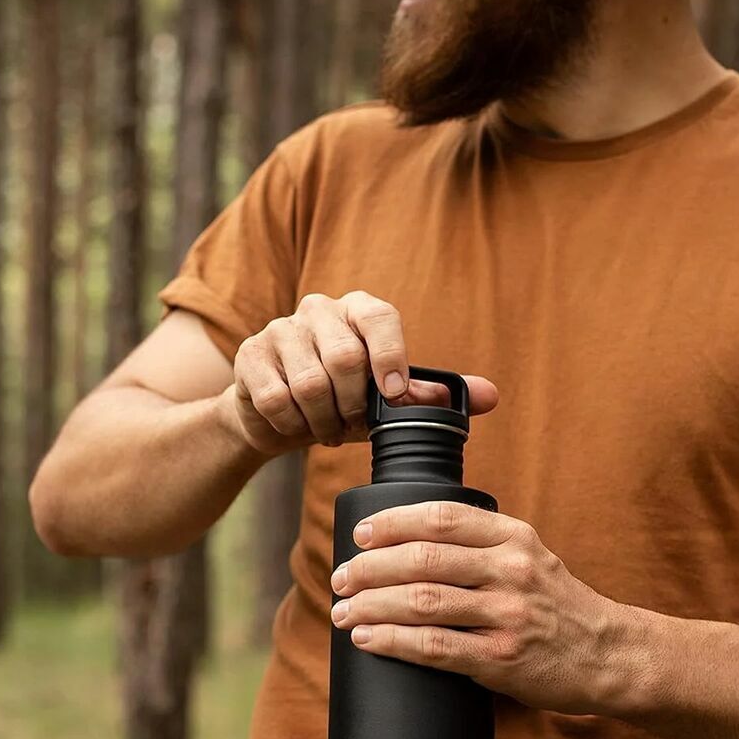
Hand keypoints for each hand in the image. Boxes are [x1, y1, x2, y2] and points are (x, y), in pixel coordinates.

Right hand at [225, 290, 498, 454]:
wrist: (279, 416)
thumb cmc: (344, 401)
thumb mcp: (389, 401)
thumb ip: (431, 396)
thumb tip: (489, 396)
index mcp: (360, 310)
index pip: (380, 317)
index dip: (390, 357)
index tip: (393, 395)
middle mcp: (319, 309)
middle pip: (344, 357)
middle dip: (353, 405)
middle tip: (352, 424)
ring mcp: (280, 329)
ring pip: (310, 384)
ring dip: (323, 420)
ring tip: (327, 428)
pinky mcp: (249, 355)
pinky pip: (277, 399)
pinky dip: (293, 425)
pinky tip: (297, 426)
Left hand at [328, 502, 643, 716]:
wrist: (609, 655)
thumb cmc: (557, 608)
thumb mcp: (530, 558)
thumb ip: (483, 546)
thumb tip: (407, 544)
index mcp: (514, 537)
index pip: (441, 517)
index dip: (392, 523)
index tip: (361, 534)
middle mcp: (511, 570)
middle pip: (422, 559)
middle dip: (369, 568)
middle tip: (341, 578)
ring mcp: (507, 615)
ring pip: (421, 602)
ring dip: (370, 605)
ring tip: (344, 611)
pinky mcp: (501, 658)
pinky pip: (433, 647)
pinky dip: (392, 641)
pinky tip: (368, 638)